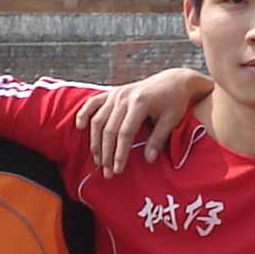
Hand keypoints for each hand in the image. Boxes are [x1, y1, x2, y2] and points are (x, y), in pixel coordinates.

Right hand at [78, 68, 210, 175]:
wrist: (173, 80)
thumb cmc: (175, 102)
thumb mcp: (172, 120)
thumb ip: (158, 139)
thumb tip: (148, 160)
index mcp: (140, 103)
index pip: (125, 133)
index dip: (120, 153)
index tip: (118, 170)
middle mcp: (124, 97)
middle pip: (109, 129)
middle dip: (106, 153)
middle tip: (107, 172)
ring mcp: (116, 94)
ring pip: (98, 120)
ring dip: (95, 142)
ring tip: (98, 161)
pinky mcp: (112, 92)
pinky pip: (93, 103)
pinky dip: (84, 114)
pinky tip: (79, 127)